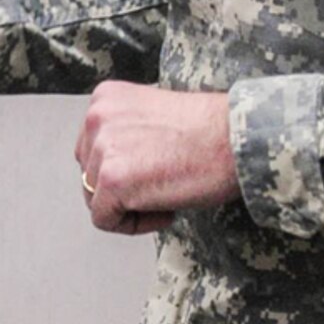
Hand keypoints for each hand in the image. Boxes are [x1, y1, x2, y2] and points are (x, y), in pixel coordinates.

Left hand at [74, 81, 237, 234]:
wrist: (234, 139)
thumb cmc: (208, 130)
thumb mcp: (151, 115)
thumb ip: (125, 131)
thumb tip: (116, 163)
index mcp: (105, 98)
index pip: (92, 147)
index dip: (122, 167)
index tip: (152, 168)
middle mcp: (96, 118)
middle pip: (90, 173)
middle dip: (121, 188)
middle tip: (160, 184)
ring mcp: (102, 149)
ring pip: (96, 199)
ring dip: (130, 205)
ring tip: (166, 193)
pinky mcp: (112, 180)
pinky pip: (105, 220)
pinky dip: (134, 225)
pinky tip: (166, 208)